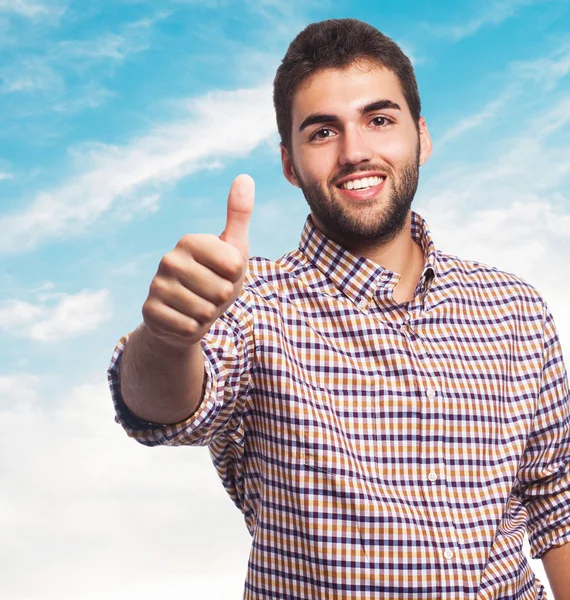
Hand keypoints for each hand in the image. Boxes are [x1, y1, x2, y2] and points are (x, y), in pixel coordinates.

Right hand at [142, 174, 254, 348]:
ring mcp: (156, 286)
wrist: (187, 313)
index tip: (224, 273)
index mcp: (190, 241)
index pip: (234, 265)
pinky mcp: (150, 312)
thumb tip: (245, 177)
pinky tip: (185, 319)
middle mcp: (169, 259)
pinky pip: (189, 328)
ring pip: (205, 311)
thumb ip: (239, 215)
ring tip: (199, 305)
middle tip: (210, 293)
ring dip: (209, 315)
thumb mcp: (233, 248)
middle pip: (221, 290)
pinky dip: (194, 329)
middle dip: (222, 299)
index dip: (236, 276)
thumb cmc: (216, 278)